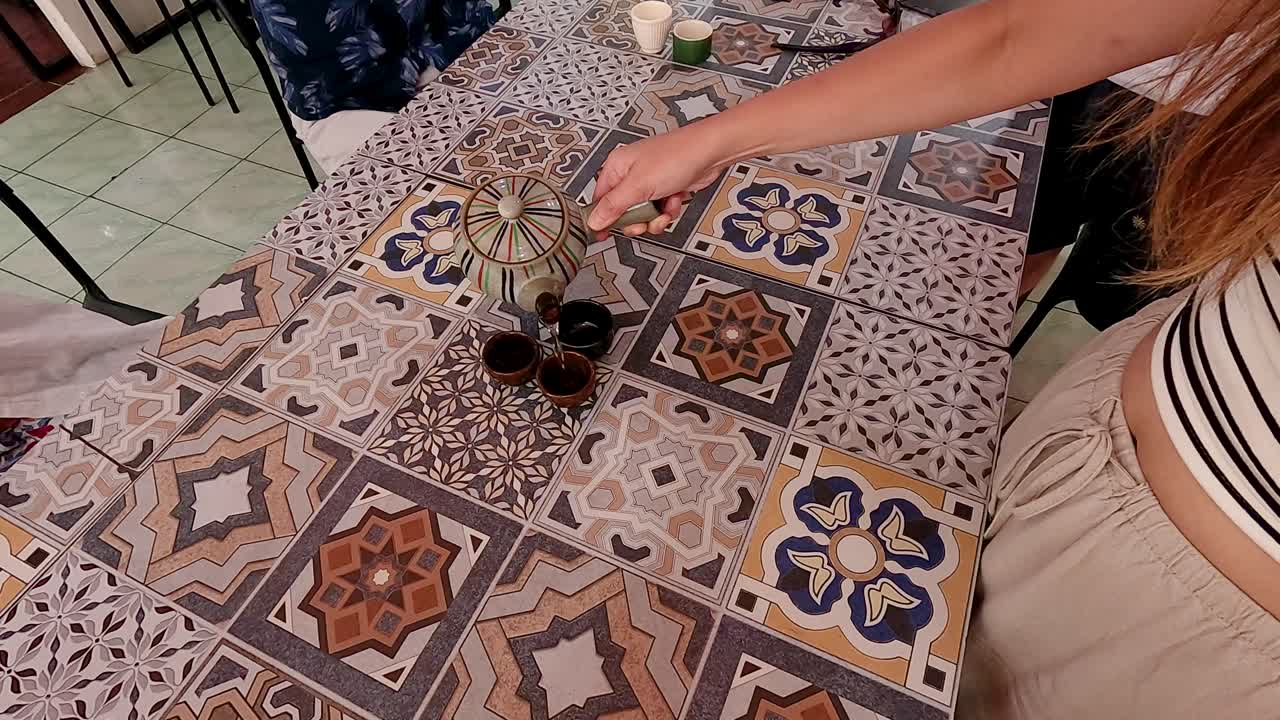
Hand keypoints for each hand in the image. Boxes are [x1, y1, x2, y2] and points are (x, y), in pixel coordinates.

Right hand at [586, 127, 725, 238]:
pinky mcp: (665, 189)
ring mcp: (649, 182)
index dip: (603, 219)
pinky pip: (659, 211)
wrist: (710, 153)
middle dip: (636, 220)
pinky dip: (668, 211)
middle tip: (643, 221)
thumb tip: (594, 221)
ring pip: (643, 215)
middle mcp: (631, 174)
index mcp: (617, 167)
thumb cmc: (676, 156)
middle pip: (622, 211)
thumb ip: (614, 206)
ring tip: (663, 210)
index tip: (605, 235)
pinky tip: (674, 201)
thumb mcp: (639, 185)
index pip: (600, 199)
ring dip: (655, 218)